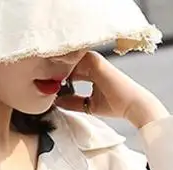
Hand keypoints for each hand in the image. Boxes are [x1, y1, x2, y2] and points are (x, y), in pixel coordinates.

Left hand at [54, 51, 168, 128]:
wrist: (131, 104)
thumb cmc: (114, 105)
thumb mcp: (88, 105)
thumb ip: (73, 102)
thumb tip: (56, 102)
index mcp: (90, 71)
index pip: (68, 70)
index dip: (55, 77)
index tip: (44, 85)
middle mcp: (92, 63)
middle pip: (66, 64)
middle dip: (53, 72)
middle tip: (40, 81)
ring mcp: (94, 61)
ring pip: (70, 61)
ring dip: (57, 69)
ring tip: (45, 80)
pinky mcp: (97, 63)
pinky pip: (77, 62)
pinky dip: (65, 70)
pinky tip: (55, 79)